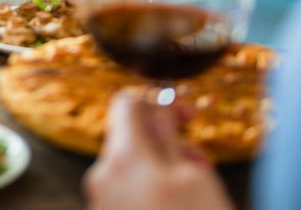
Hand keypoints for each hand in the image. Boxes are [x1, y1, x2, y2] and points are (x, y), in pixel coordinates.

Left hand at [83, 91, 232, 209]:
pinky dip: (151, 187)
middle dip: (165, 140)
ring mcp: (101, 198)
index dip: (158, 101)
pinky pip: (126, 188)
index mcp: (122, 157)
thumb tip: (159, 110)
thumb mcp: (195, 177)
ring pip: (131, 163)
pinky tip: (178, 206)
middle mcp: (102, 174)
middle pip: (129, 135)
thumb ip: (171, 136)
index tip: (186, 115)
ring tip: (194, 191)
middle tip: (199, 161)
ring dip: (161, 166)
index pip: (126, 103)